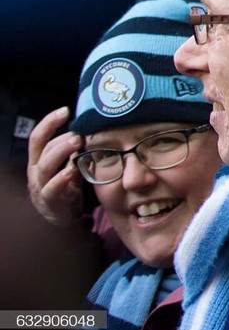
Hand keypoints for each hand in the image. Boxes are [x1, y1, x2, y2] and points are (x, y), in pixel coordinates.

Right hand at [26, 107, 83, 228]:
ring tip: (77, 142)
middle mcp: (36, 172)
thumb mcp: (69, 166)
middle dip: (59, 137)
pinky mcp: (49, 201)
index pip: (38, 137)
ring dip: (61, 152)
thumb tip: (90, 129)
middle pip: (41, 148)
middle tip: (79, 132)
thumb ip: (74, 151)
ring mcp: (40, 187)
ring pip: (45, 166)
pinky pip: (51, 189)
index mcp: (39, 160)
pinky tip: (71, 170)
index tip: (65, 110)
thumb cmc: (66, 188)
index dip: (49, 122)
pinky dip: (61, 178)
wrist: (62, 219)